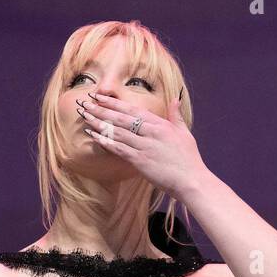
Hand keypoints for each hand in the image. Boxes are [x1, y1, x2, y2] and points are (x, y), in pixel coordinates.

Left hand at [77, 91, 210, 201]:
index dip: (113, 102)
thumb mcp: (184, 132)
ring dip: (99, 123)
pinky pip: (119, 149)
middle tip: (84, 103)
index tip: (99, 96)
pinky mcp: (141, 161)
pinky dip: (106, 142)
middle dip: (101, 109)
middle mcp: (151, 132)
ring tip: (84, 117)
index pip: (132, 109)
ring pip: (117, 131)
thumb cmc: (189, 159)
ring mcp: (145, 146)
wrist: (192, 180)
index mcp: (160, 124)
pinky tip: (93, 136)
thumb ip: (176, 115)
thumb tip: (175, 99)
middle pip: (121, 118)